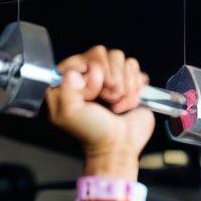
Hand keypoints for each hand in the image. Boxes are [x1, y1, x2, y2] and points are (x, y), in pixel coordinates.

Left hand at [45, 46, 154, 162]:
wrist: (119, 147)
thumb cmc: (93, 133)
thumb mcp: (69, 113)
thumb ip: (66, 87)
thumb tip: (82, 70)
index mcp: (69, 79)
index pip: (79, 57)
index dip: (88, 75)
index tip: (91, 96)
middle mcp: (88, 73)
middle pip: (100, 52)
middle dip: (108, 80)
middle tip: (106, 100)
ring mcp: (109, 75)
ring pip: (118, 57)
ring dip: (121, 86)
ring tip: (116, 104)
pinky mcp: (128, 79)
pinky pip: (133, 65)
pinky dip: (133, 87)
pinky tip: (127, 102)